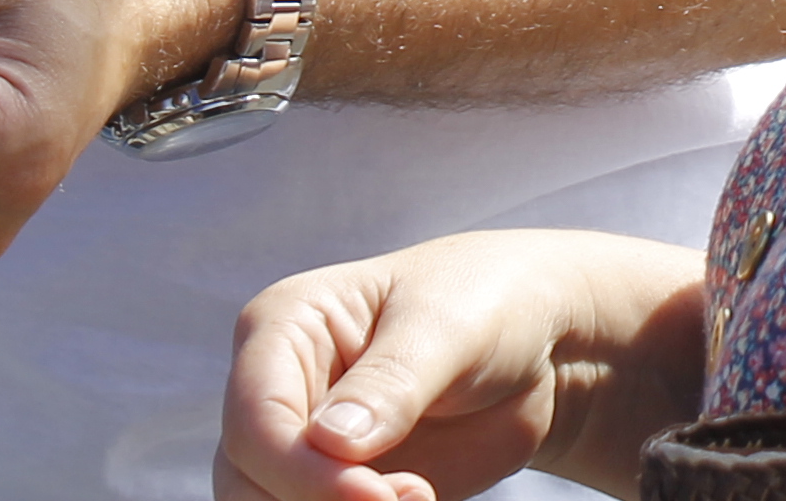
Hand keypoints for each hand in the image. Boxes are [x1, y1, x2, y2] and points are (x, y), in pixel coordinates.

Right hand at [218, 233, 708, 500]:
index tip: (378, 496)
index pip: (257, 421)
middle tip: (409, 498)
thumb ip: (392, 381)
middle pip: (248, 480)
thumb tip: (330, 442)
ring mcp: (302, 444)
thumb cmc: (486, 304)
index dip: (304, 473)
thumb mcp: (448, 326)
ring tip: (419, 496)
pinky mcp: (334, 486)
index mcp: (283, 326)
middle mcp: (277, 390)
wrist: (537, 344)